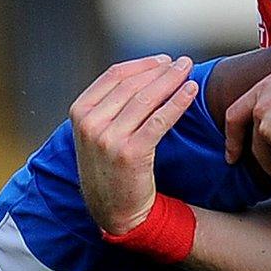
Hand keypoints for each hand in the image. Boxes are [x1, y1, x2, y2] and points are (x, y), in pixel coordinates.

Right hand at [70, 55, 199, 235]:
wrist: (114, 210)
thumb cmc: (111, 167)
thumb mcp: (98, 133)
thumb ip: (110, 105)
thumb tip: (143, 72)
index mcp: (79, 112)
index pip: (114, 76)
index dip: (142, 64)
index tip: (163, 60)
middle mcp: (90, 123)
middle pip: (132, 84)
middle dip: (161, 70)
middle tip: (183, 61)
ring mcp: (108, 139)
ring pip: (146, 99)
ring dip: (172, 80)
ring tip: (189, 70)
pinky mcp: (131, 153)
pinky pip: (160, 120)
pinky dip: (178, 102)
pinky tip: (191, 91)